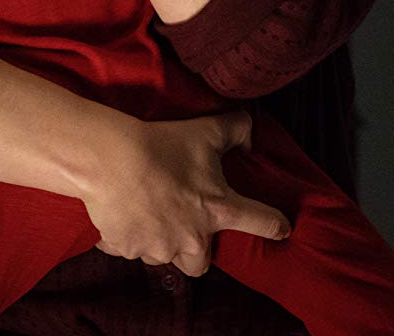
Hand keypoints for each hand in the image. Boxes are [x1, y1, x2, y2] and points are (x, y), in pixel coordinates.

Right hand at [81, 110, 290, 276]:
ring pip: (162, 256)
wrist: (111, 160)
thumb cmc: (163, 145)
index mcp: (217, 209)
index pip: (260, 222)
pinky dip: (126, 236)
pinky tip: (121, 213)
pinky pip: (127, 248)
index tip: (282, 229)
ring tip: (149, 214)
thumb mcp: (207, 130)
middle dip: (197, 252)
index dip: (275, 225)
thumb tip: (251, 136)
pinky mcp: (126, 249)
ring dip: (160, 242)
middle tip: (188, 230)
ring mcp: (157, 248)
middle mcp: (191, 238)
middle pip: (201, 265)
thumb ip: (237, 129)